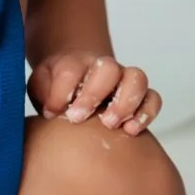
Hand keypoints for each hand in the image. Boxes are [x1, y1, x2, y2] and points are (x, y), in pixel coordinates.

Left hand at [30, 53, 159, 133]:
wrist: (78, 84)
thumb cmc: (57, 89)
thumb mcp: (41, 87)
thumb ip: (43, 92)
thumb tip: (52, 109)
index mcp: (76, 63)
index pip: (71, 69)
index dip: (63, 91)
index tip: (53, 112)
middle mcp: (104, 68)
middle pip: (108, 68)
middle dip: (94, 94)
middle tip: (79, 117)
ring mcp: (125, 80)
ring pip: (137, 79)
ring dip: (125, 102)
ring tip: (110, 124)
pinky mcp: (141, 97)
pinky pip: (153, 99)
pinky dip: (147, 113)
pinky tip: (131, 130)